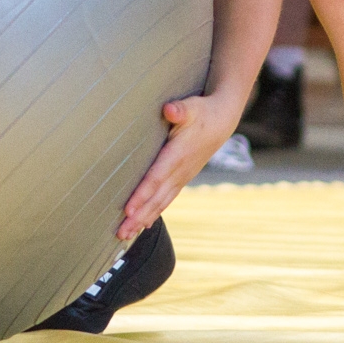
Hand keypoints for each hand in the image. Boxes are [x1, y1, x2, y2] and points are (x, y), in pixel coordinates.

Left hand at [117, 93, 237, 239]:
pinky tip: (143, 225)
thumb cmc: (202, 112)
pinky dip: (154, 213)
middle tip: (121, 233)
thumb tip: (169, 109)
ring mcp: (182, 177)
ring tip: (127, 235)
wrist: (222, 121)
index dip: (142, 195)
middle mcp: (180, 171)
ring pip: (161, 203)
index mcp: (178, 155)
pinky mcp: (182, 179)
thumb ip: (180, 109)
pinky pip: (166, 199)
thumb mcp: (191, 107)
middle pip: (156, 198)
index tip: (128, 210)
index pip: (156, 178)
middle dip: (138, 217)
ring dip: (143, 220)